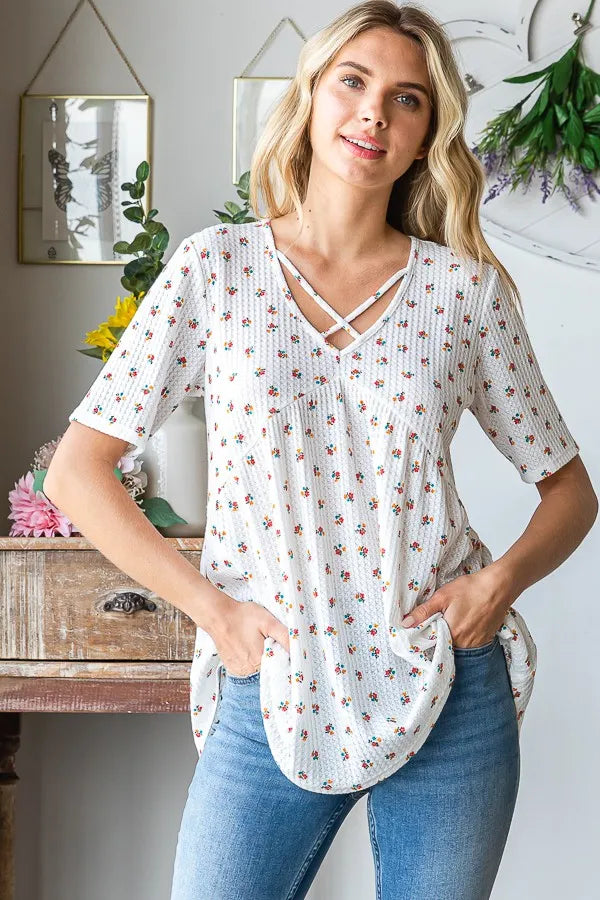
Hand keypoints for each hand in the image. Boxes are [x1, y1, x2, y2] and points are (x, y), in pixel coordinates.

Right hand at [211, 596, 289, 676]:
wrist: (218, 615)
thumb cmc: (242, 616)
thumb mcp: (268, 621)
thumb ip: (285, 636)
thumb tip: (297, 650)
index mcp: (259, 660)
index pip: (279, 667)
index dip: (283, 659)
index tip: (281, 649)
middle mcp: (248, 670)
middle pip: (269, 669)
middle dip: (272, 657)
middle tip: (265, 641)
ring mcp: (239, 670)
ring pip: (258, 671)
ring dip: (261, 661)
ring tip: (255, 643)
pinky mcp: (232, 668)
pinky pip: (247, 670)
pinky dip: (250, 662)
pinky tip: (248, 648)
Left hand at [400, 567, 514, 648]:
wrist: (499, 586)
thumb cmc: (471, 589)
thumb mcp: (442, 596)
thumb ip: (423, 612)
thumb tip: (405, 624)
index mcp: (452, 633)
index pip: (433, 645)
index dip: (428, 638)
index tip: (424, 631)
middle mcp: (465, 643)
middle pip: (446, 646)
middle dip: (440, 637)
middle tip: (439, 623)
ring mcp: (477, 643)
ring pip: (458, 646)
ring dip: (453, 638)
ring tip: (453, 622)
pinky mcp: (486, 639)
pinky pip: (470, 644)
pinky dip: (465, 637)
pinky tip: (464, 623)